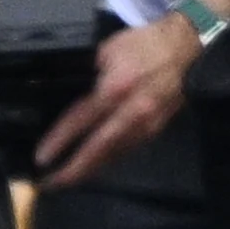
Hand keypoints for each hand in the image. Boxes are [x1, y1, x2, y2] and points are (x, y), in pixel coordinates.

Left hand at [37, 15, 198, 186]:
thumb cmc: (145, 43)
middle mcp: (132, 112)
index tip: (41, 159)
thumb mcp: (107, 50)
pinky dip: (109, 159)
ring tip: (68, 179)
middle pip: (99, 150)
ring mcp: (148, 124)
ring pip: (115, 155)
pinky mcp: (158, 128)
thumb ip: (88, 74)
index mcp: (115, 89)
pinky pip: (128, 149)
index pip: (81, 121)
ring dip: (91, 170)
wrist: (188, 47)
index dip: (59, 141)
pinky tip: (96, 164)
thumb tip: (68, 92)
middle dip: (73, 171)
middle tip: (50, 185)